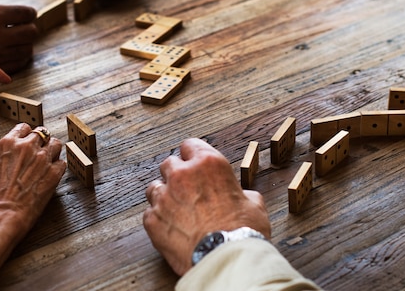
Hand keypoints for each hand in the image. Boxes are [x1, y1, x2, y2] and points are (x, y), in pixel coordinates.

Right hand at [0, 0, 38, 73]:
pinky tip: (8, 51)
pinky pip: (18, 64)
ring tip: (13, 39)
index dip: (28, 12)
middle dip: (28, 28)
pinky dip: (17, 58)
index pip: (27, 13)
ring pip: (27, 50)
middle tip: (19, 26)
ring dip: (24, 43)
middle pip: (31, 33)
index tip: (22, 14)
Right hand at [0, 123, 65, 242]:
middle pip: (42, 133)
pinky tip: (51, 176)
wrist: (2, 214)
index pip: (24, 128)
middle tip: (40, 152)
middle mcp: (27, 146)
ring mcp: (42, 158)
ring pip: (56, 144)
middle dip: (42, 142)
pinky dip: (57, 168)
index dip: (27, 135)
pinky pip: (62, 163)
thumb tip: (15, 158)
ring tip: (48, 162)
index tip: (29, 142)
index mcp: (8, 143)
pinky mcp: (54, 172)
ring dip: (52, 151)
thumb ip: (8, 156)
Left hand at [143, 138, 269, 275]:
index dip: (193, 155)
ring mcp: (164, 197)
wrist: (226, 259)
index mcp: (209, 164)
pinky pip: (149, 213)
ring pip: (154, 187)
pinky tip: (171, 229)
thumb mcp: (254, 204)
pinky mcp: (152, 220)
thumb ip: (242, 193)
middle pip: (169, 163)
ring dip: (164, 196)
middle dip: (176, 175)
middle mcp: (183, 175)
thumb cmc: (242, 232)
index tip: (193, 163)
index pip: (191, 145)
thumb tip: (243, 197)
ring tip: (176, 210)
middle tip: (186, 190)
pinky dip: (158, 220)